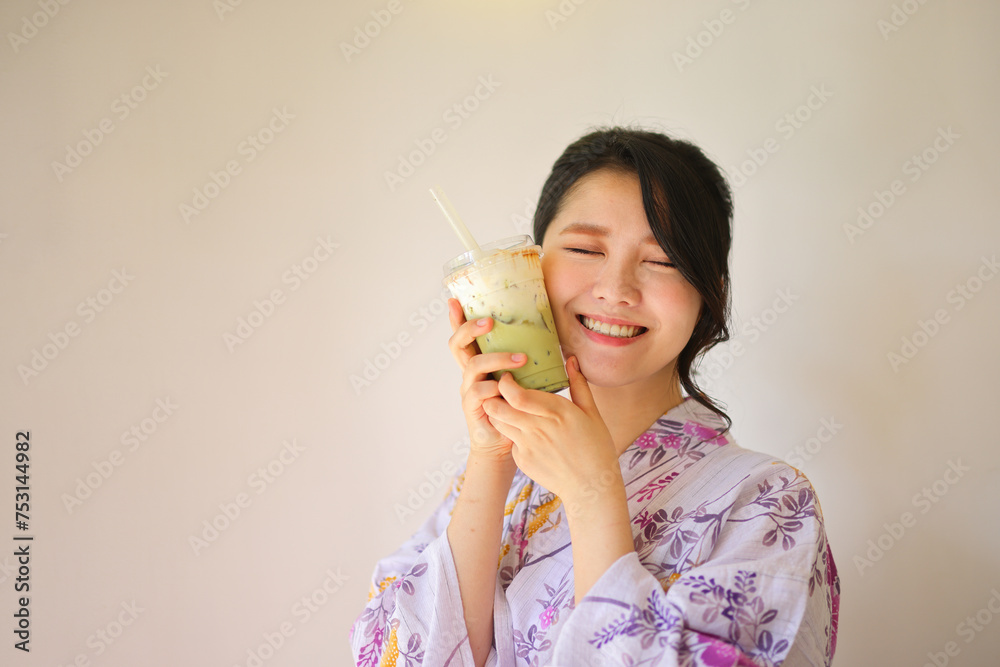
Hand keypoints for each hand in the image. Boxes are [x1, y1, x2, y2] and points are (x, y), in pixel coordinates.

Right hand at [447, 298, 526, 464]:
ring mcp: (468, 390)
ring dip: (497, 358)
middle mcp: (469, 374)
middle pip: (457, 344)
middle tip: (489, 321)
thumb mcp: (519, 380)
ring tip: (521, 358)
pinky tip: (508, 388)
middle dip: (470, 329)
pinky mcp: (472, 408)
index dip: (456, 319)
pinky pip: (479, 392)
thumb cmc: (514, 409)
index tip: (455, 300)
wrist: (505, 444)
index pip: (464, 337)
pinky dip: (494, 388)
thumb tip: (546, 336)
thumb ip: (522, 361)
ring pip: (473, 365)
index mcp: (478, 364)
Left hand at [482, 356, 623, 508]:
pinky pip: (509, 440)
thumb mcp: (592, 413)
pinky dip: (511, 432)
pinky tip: (523, 432)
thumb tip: (571, 359)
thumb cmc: (596, 448)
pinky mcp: (522, 460)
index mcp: (556, 412)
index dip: (504, 384)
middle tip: (498, 390)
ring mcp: (528, 446)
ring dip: (497, 413)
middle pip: (498, 408)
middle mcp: (538, 428)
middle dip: (492, 396)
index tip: (507, 377)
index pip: (516, 395)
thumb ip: (579, 384)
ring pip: (498, 423)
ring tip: (506, 407)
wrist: (591, 487)